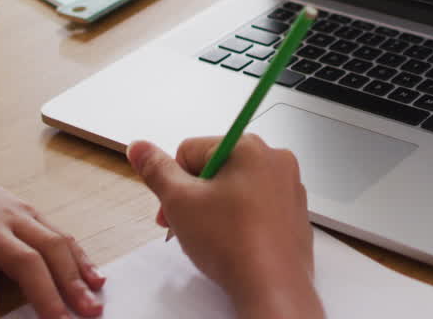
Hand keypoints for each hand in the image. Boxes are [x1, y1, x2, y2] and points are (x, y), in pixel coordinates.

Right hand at [127, 136, 322, 318]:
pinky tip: (234, 242)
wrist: (272, 287)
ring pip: (235, 188)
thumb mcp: (179, 202)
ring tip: (212, 237)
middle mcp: (274, 159)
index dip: (174, 182)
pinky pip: (257, 205)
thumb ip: (156, 170)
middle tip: (188, 225)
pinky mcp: (294, 212)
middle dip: (195, 196)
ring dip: (216, 208)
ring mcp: (288, 186)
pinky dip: (241, 219)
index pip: (191, 150)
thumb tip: (139, 148)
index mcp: (247, 146)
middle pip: (215, 168)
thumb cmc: (232, 244)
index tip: (173, 208)